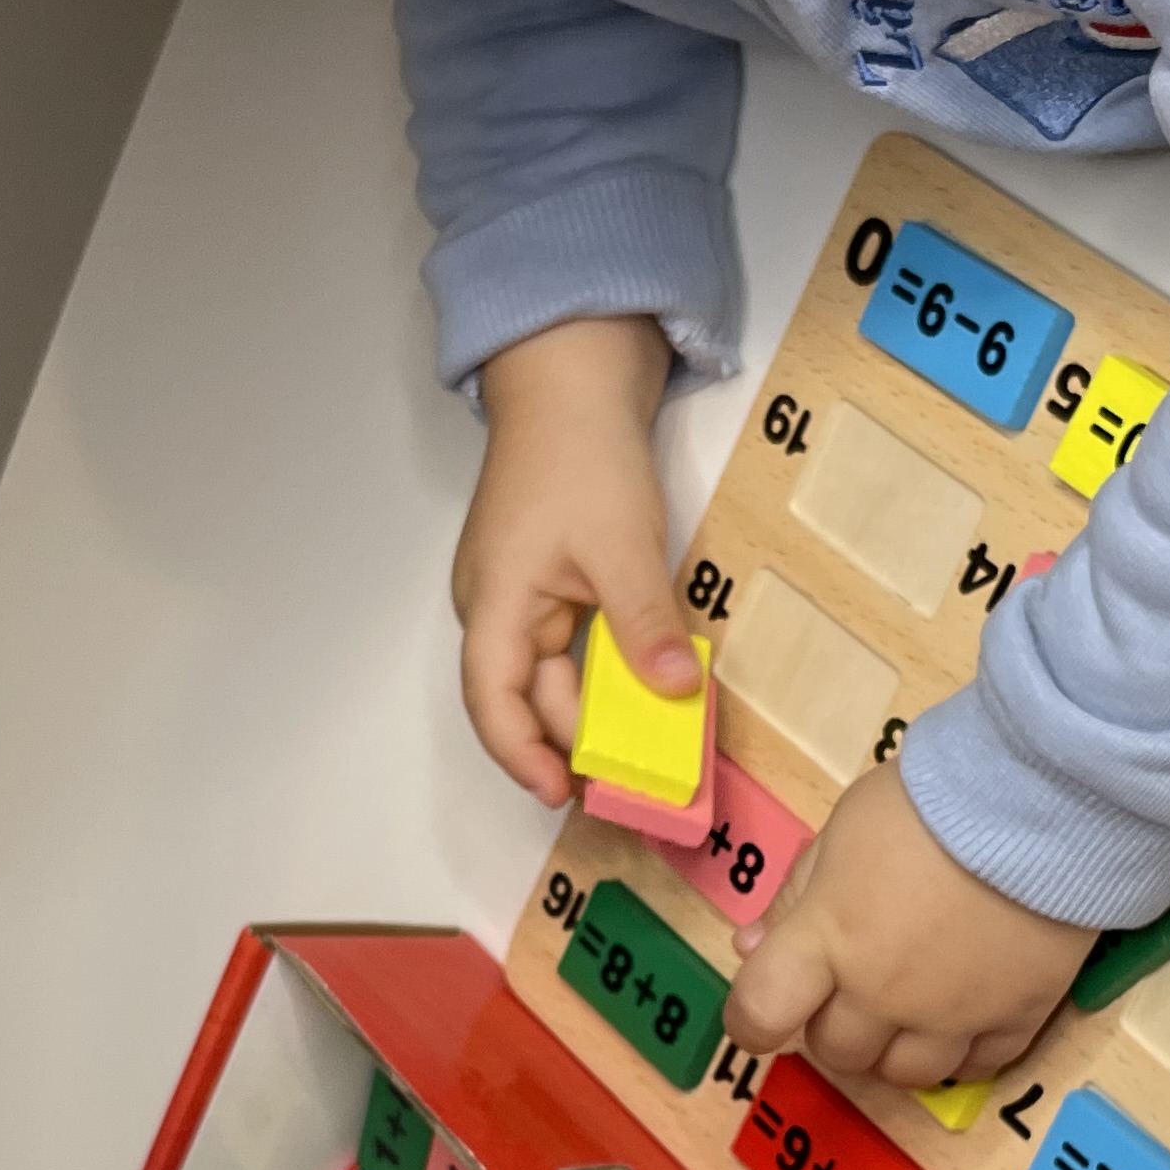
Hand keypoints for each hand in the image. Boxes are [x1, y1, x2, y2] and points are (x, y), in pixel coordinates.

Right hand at [453, 318, 698, 807]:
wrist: (573, 378)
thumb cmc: (580, 456)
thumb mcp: (621, 545)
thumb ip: (644, 622)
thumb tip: (677, 692)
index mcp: (493, 602)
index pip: (491, 699)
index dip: (521, 754)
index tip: (562, 791)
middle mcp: (497, 605)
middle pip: (527, 693)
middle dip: (575, 739)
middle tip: (634, 778)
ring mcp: (522, 591)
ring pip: (555, 669)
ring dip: (597, 704)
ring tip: (649, 742)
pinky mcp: (551, 577)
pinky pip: (574, 639)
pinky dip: (608, 665)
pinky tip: (650, 683)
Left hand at [724, 769, 1084, 1086]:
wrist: (1042, 799)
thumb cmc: (930, 801)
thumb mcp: (842, 831)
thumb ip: (796, 896)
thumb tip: (751, 948)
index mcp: (829, 938)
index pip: (762, 1013)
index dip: (750, 1024)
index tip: (762, 1015)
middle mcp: (884, 993)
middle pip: (838, 1051)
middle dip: (834, 1024)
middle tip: (855, 983)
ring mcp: (953, 1015)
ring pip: (905, 1074)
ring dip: (894, 1049)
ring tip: (910, 1005)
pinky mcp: (1017, 1018)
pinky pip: (978, 1067)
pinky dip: (962, 1051)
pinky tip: (965, 1015)